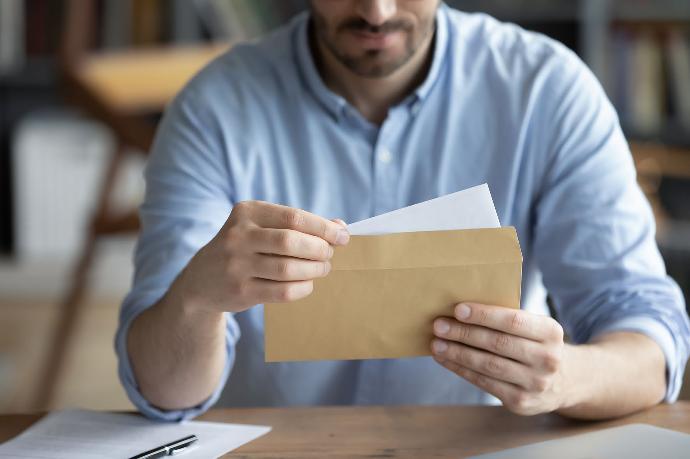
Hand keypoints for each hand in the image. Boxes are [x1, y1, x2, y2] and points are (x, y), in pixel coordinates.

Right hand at [175, 200, 349, 313]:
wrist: (201, 281)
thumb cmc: (245, 248)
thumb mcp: (262, 227)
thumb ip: (298, 225)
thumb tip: (339, 227)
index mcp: (247, 212)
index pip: (294, 217)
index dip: (323, 227)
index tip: (342, 236)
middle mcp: (238, 236)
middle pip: (290, 242)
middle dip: (319, 249)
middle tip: (330, 255)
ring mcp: (236, 265)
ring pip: (287, 269)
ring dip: (314, 270)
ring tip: (323, 269)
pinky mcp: (240, 291)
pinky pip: (282, 291)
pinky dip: (302, 288)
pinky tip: (307, 284)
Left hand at [431, 302, 566, 414]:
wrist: (566, 382)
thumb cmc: (537, 345)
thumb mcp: (536, 328)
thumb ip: (509, 320)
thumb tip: (461, 312)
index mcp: (551, 332)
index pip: (513, 321)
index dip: (484, 315)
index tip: (458, 309)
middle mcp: (548, 359)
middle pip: (498, 343)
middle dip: (464, 333)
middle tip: (439, 325)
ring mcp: (536, 383)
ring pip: (488, 365)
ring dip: (457, 353)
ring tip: (437, 343)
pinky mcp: (521, 402)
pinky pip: (484, 383)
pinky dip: (461, 370)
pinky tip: (446, 360)